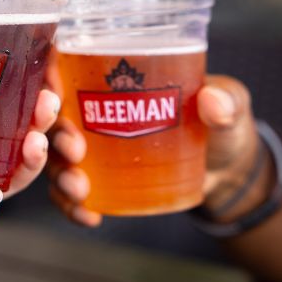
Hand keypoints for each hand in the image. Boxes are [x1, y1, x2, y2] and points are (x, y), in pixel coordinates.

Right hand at [49, 75, 263, 225]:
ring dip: (59, 173)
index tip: (51, 93)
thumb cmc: (223, 122)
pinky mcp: (101, 180)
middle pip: (55, 116)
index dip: (49, 77)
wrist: (229, 169)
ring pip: (56, 157)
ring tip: (80, 188)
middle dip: (55, 133)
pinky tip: (89, 214)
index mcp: (118, 75)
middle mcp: (97, 109)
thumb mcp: (231, 105)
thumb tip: (214, 103)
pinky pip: (73, 193)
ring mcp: (94, 147)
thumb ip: (227, 101)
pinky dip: (73, 206)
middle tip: (74, 150)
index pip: (68, 66)